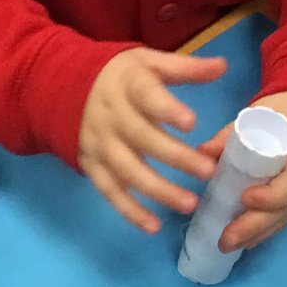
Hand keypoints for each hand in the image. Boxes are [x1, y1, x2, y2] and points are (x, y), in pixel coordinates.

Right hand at [78, 49, 223, 234]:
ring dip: (157, 190)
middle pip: (142, 138)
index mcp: (127, 86)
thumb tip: (222, 66)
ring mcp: (100, 145)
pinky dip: (129, 211)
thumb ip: (185, 67)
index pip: (146, 96)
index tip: (191, 122)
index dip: (166, 109)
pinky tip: (153, 225)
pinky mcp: (92, 167)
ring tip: (189, 203)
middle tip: (208, 171)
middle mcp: (112, 117)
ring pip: (128, 171)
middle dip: (175, 157)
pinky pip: (110, 192)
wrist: (63, 87)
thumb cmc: (120, 77)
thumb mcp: (148, 62)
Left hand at [198, 91, 286, 253]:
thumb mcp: (263, 112)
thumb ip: (232, 132)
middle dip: (255, 227)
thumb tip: (200, 152)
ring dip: (259, 234)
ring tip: (230, 245)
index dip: (270, 196)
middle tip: (225, 240)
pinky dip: (270, 229)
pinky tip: (249, 239)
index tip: (244, 198)